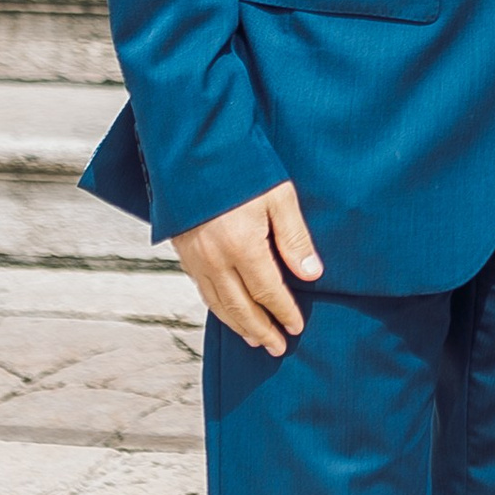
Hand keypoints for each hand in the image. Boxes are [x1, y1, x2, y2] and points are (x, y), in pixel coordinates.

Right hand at [173, 181, 322, 352]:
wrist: (193, 147)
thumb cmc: (241, 166)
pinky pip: (201, 288)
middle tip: (277, 348)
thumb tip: (312, 275)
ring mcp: (195, 256)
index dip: (284, 312)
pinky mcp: (183, 249)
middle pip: (240, 306)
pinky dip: (216, 306)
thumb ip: (295, 238)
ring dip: (237, 324)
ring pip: (217, 302)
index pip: (268, 292)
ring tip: (254, 338)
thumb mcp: (278, 196)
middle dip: (261, 329)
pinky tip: (226, 310)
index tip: (296, 328)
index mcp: (242, 247)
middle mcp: (215, 258)